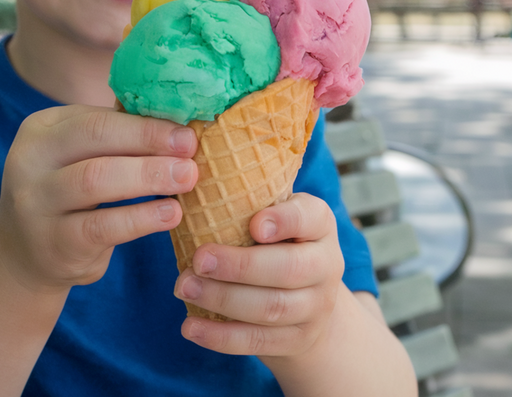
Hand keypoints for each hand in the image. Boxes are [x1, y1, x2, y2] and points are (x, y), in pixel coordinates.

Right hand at [0, 106, 197, 290]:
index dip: (145, 124)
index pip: (96, 119)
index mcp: (41, 130)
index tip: (185, 130)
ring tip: (187, 178)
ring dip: (148, 176)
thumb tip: (178, 122)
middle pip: (94, 140)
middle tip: (190, 150)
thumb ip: (114, 137)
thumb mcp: (78, 157)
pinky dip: (141, 218)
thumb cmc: (69, 194)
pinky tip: (170, 214)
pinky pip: (102, 227)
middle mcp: (30, 161)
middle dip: (148, 141)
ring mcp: (36, 204)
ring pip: (96, 180)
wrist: (24, 253)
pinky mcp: (53, 243)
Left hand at [173, 193, 344, 357]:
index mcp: (320, 225)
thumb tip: (190, 170)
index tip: (253, 225)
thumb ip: (250, 201)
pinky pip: (259, 342)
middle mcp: (327, 265)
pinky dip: (221, 338)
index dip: (284, 221)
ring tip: (184, 288)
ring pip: (271, 308)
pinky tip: (190, 328)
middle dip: (239, 266)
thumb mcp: (277, 218)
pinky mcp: (298, 340)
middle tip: (198, 259)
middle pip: (288, 269)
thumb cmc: (277, 246)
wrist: (310, 306)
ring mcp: (316, 308)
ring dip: (223, 300)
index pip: (310, 217)